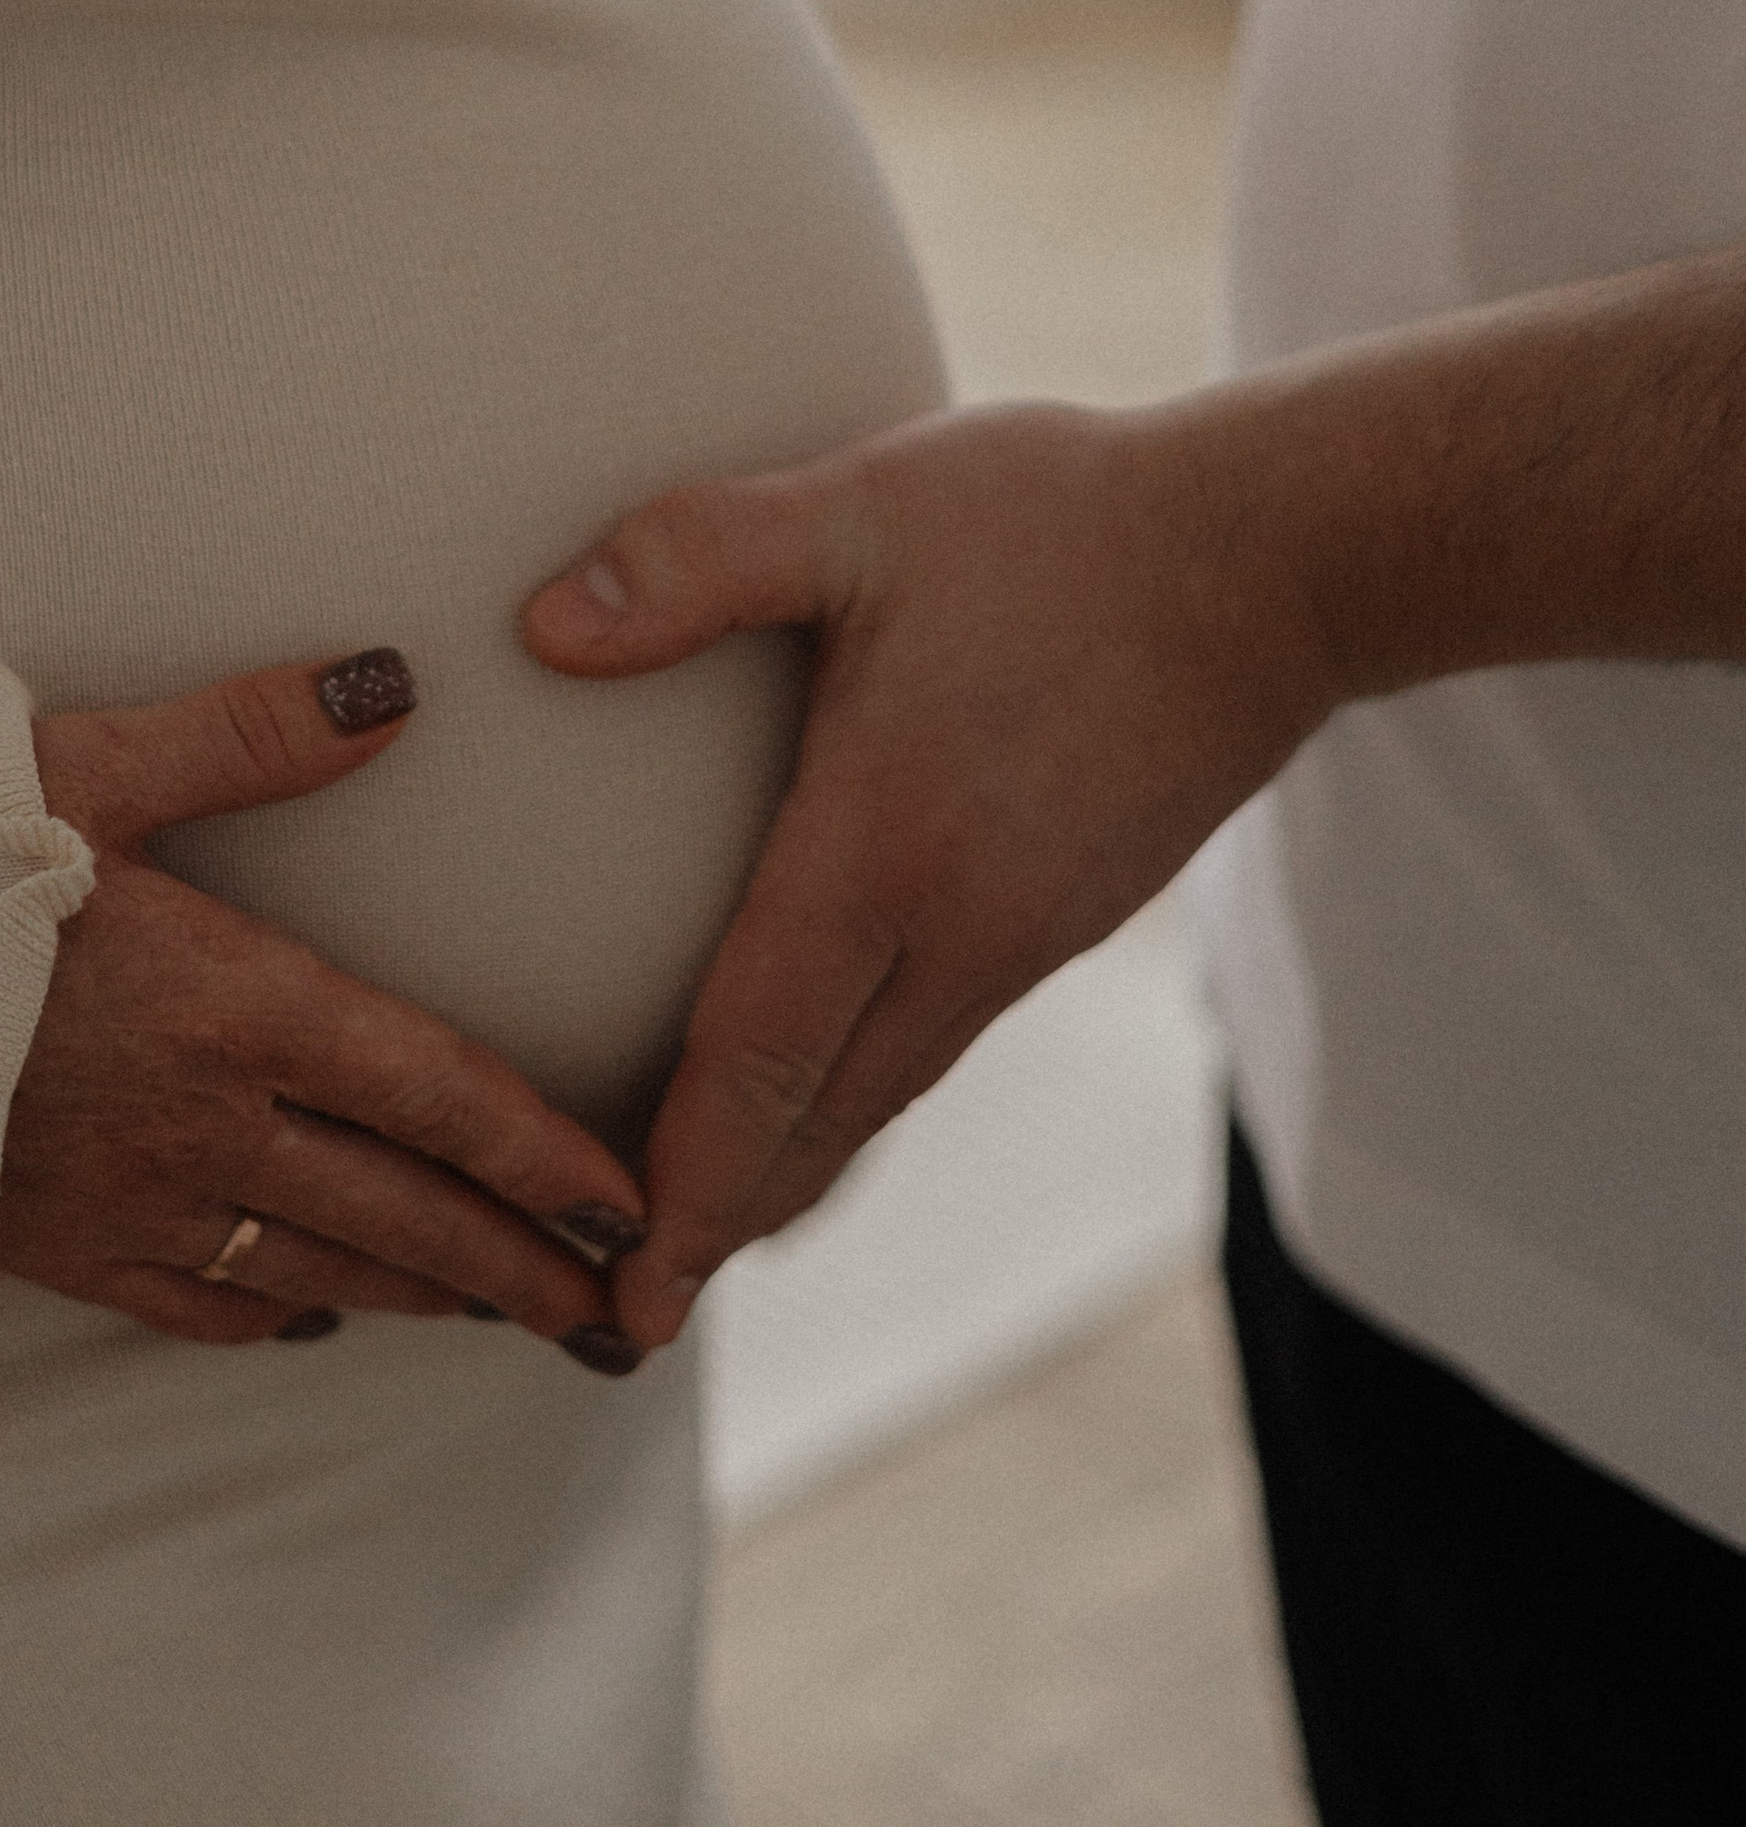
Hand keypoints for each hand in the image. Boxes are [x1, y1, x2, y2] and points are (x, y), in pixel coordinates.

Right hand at [0, 647, 649, 1364]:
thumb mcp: (82, 768)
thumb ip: (248, 729)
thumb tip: (396, 682)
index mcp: (235, 1005)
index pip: (437, 1093)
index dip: (546, 1154)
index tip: (635, 1202)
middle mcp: (205, 1124)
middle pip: (404, 1210)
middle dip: (520, 1264)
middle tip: (614, 1311)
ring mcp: (130, 1202)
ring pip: (321, 1267)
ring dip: (429, 1298)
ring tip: (510, 1319)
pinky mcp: (50, 1250)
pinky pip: (197, 1305)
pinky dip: (276, 1314)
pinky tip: (316, 1317)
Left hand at [521, 396, 1334, 1346]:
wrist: (1285, 559)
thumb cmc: (1066, 522)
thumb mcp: (865, 507)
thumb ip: (698, 556)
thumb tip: (540, 626)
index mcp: (890, 848)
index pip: (760, 1059)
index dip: (683, 1186)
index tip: (628, 1299)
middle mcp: (961, 927)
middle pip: (817, 1120)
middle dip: (716, 1225)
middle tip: (618, 1319)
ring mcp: (1024, 935)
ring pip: (881, 1094)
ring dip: (787, 1173)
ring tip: (700, 1239)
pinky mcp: (1063, 915)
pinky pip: (933, 1042)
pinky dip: (855, 1103)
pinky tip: (820, 1102)